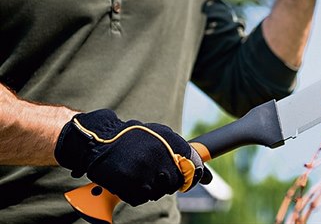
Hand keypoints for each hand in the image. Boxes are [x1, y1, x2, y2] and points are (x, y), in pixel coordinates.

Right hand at [55, 110, 210, 205]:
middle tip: (151, 175)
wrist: (99, 139)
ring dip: (148, 189)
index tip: (184, 180)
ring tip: (136, 174)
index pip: (192, 167)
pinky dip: (134, 194)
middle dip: (165, 183)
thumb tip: (206, 176)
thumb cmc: (132, 138)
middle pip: (174, 183)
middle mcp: (160, 154)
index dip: (188, 177)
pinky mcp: (129, 182)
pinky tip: (127, 180)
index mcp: (171, 141)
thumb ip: (181, 152)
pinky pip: (140, 198)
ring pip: (157, 193)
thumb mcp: (159, 136)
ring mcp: (145, 169)